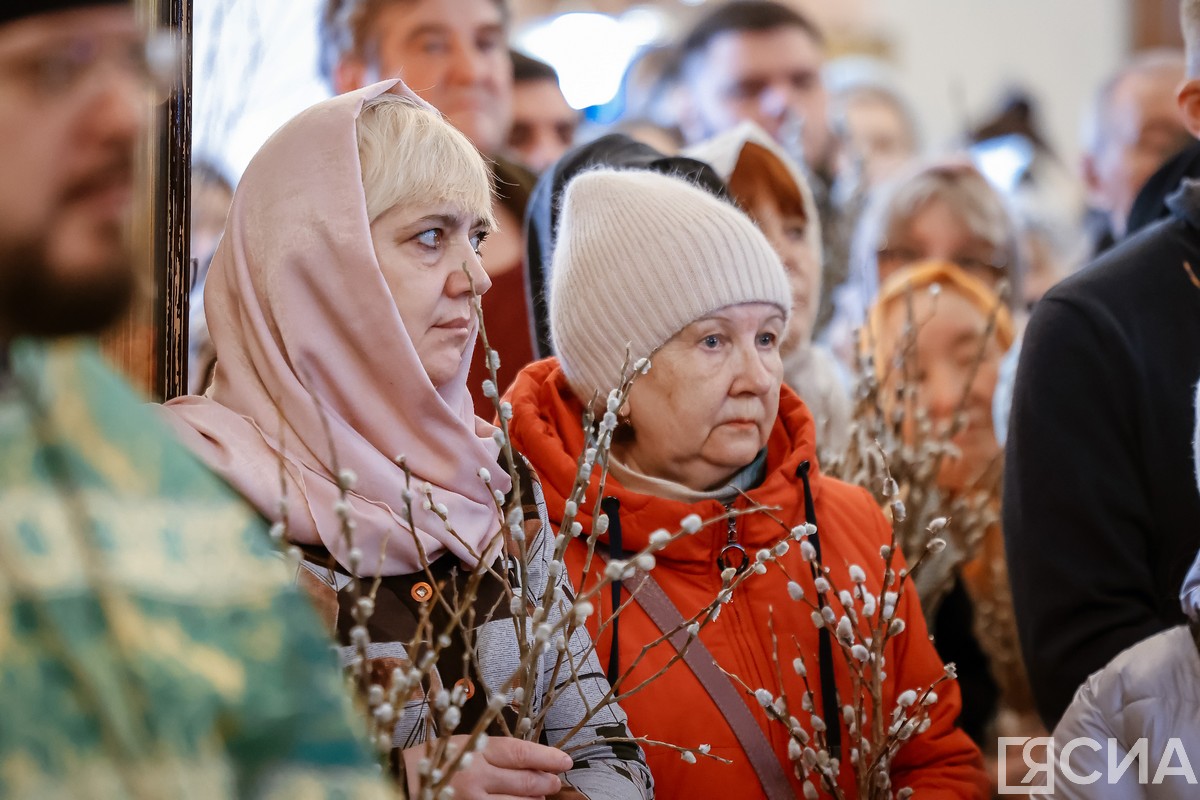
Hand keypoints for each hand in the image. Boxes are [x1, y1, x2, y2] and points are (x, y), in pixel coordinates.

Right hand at [403, 735, 573, 798]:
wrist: (403, 781)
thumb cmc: (437, 758)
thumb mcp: (466, 744)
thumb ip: (496, 752)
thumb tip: (531, 760)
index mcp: (477, 749)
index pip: (521, 753)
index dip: (547, 757)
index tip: (565, 760)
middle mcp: (477, 776)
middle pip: (524, 781)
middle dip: (546, 782)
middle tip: (555, 781)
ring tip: (540, 795)